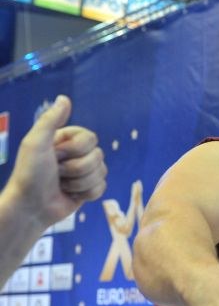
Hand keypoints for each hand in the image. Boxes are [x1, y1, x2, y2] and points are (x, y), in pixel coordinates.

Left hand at [8, 95, 106, 227]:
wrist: (30, 207)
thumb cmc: (30, 174)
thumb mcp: (36, 143)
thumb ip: (50, 120)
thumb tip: (64, 98)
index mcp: (67, 140)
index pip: (91, 138)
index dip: (76, 149)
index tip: (56, 155)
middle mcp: (78, 154)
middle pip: (99, 156)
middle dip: (76, 169)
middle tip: (57, 173)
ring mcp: (84, 172)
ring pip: (101, 173)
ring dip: (79, 183)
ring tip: (61, 185)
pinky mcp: (89, 189)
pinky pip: (101, 188)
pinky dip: (86, 194)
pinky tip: (70, 195)